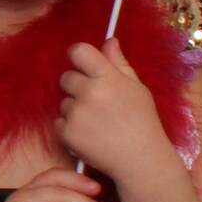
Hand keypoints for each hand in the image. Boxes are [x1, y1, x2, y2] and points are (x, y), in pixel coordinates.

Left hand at [56, 40, 174, 180]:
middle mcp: (90, 93)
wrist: (141, 160)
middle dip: (78, 86)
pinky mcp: (66, 133)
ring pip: (64, 102)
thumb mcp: (137, 89)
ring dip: (75, 109)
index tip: (83, 63)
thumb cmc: (142, 121)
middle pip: (66, 77)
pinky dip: (70, 128)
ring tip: (98, 123)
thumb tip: (109, 40)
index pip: (79, 51)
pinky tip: (90, 135)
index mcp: (109, 78)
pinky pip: (58, 121)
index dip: (78, 55)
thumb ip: (120, 64)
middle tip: (97, 102)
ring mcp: (76, 114)